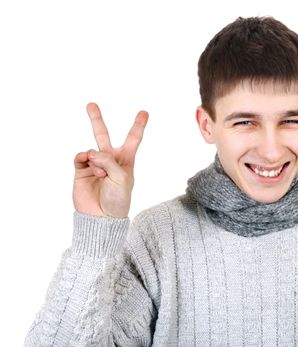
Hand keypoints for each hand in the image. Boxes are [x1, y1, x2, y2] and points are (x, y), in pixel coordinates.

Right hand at [73, 103, 148, 217]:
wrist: (101, 217)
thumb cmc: (118, 200)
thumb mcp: (122, 179)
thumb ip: (109, 162)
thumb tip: (92, 152)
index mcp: (126, 160)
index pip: (133, 139)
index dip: (138, 125)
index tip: (144, 112)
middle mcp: (110, 159)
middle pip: (103, 134)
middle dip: (96, 119)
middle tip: (90, 104)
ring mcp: (94, 164)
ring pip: (91, 148)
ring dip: (96, 159)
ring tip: (100, 174)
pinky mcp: (81, 171)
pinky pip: (80, 157)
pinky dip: (83, 158)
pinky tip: (87, 163)